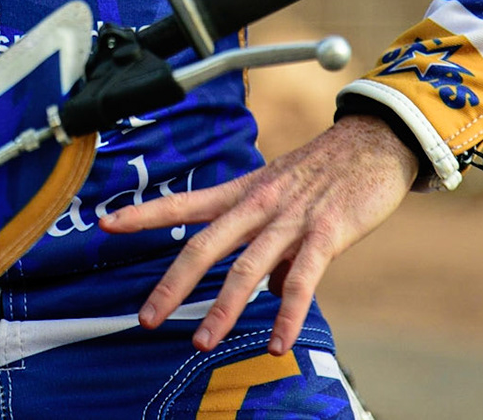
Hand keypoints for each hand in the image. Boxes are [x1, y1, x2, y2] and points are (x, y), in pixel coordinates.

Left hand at [99, 115, 416, 355]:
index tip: (106, 223)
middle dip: (173, 285)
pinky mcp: (327, 233)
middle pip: (204, 246)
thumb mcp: (287, 199)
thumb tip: (269, 288)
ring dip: (222, 309)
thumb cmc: (329, 170)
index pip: (184, 203)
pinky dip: (287, 314)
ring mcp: (291, 219)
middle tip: (146, 319)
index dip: (144, 214)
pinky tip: (276, 343)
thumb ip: (272, 245)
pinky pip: (302, 280)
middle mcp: (258, 204)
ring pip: (246, 268)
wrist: (376, 140)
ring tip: (200, 344)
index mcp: (243, 192)